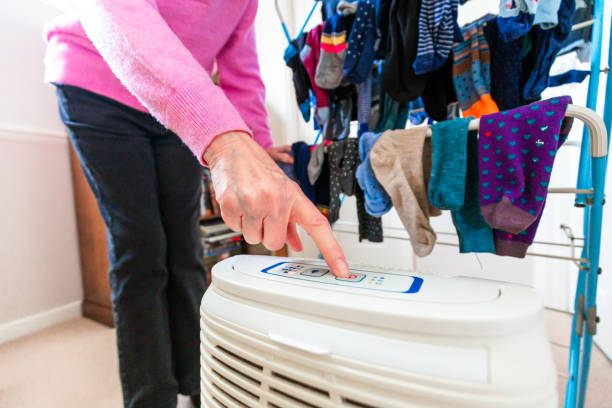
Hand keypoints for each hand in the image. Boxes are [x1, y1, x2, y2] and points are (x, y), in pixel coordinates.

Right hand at [204, 131, 349, 276]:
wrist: (233, 149)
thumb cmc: (260, 170)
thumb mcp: (283, 190)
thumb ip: (292, 220)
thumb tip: (296, 245)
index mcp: (293, 195)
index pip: (318, 226)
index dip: (332, 251)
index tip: (341, 270)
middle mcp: (275, 199)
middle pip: (275, 243)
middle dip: (268, 234)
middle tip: (264, 215)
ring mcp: (252, 202)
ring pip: (253, 239)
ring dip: (251, 227)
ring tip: (250, 205)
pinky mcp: (230, 204)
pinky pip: (236, 229)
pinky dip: (236, 220)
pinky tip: (239, 202)